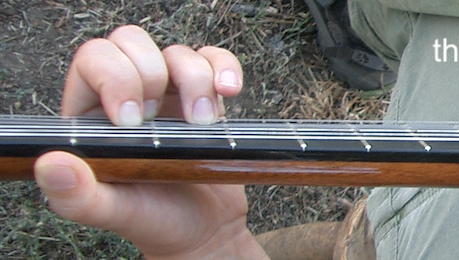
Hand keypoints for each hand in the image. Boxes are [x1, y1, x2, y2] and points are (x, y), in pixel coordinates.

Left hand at [36, 25, 266, 258]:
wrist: (204, 231)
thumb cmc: (155, 221)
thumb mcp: (111, 212)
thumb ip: (77, 194)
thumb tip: (51, 165)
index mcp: (93, 117)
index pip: (93, 63)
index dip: (114, 77)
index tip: (134, 119)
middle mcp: (128, 98)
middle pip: (130, 42)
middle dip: (153, 72)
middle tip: (161, 117)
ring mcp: (168, 96)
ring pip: (177, 52)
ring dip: (195, 81)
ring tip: (202, 124)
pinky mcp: (204, 98)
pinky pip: (214, 61)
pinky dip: (224, 69)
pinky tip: (228, 93)